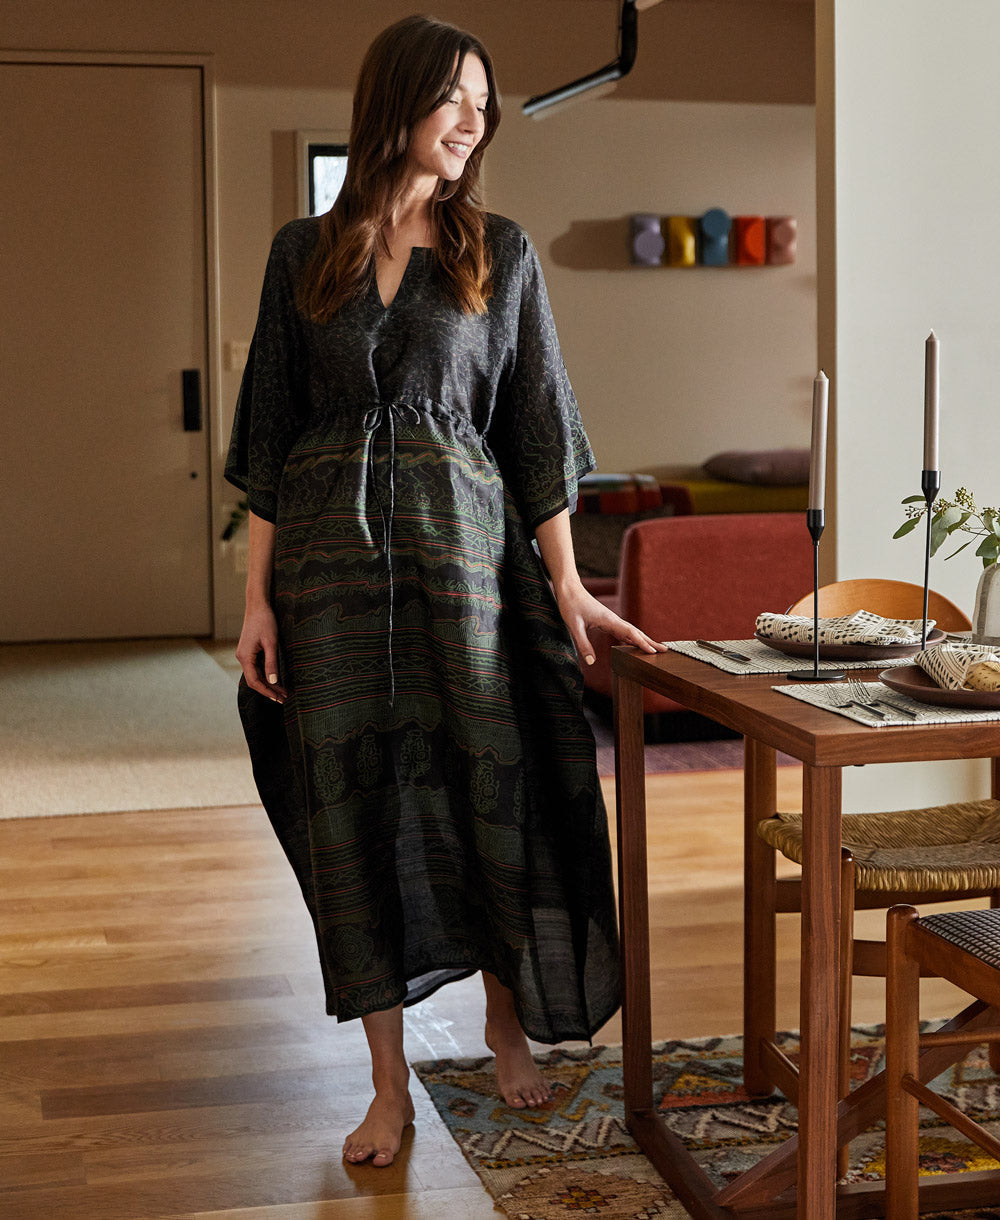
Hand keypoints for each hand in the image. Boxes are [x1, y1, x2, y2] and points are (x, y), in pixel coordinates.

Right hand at [235, 601, 287, 702]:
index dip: (267, 691)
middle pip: (255, 680)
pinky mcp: (250, 651)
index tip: (278, 698)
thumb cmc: (265, 621)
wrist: (258, 605)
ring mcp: (245, 654)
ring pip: (256, 674)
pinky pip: (257, 667)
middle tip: (284, 698)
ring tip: (283, 691)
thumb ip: (271, 663)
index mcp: (245, 657)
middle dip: (269, 690)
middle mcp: (242, 657)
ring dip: (269, 683)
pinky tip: (276, 679)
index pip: (254, 681)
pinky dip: (266, 674)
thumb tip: (273, 681)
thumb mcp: (271, 643)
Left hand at [552, 581, 667, 667]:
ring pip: (630, 631)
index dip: (642, 643)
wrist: (569, 589)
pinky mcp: (606, 620)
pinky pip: (622, 631)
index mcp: (609, 620)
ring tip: (654, 648)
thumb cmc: (571, 605)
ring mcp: (610, 620)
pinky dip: (632, 637)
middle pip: (636, 632)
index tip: (654, 651)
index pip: (630, 633)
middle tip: (665, 650)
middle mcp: (613, 619)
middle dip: (650, 641)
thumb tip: (591, 662)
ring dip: (643, 639)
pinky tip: (634, 643)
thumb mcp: (574, 626)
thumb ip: (583, 644)